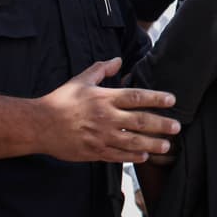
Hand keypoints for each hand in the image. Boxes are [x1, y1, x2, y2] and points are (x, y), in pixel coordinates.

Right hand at [39, 58, 179, 162]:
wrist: (39, 125)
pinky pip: (118, 156)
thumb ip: (101, 70)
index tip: (172, 100)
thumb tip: (118, 60)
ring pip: (132, 142)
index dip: (156, 98)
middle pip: (140, 121)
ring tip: (166, 145)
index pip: (136, 96)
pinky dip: (132, 157)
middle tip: (177, 127)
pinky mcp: (94, 152)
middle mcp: (106, 117)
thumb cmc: (60, 101)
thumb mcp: (80, 80)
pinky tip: (144, 157)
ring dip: (152, 144)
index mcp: (104, 98)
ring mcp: (101, 136)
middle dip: (161, 124)